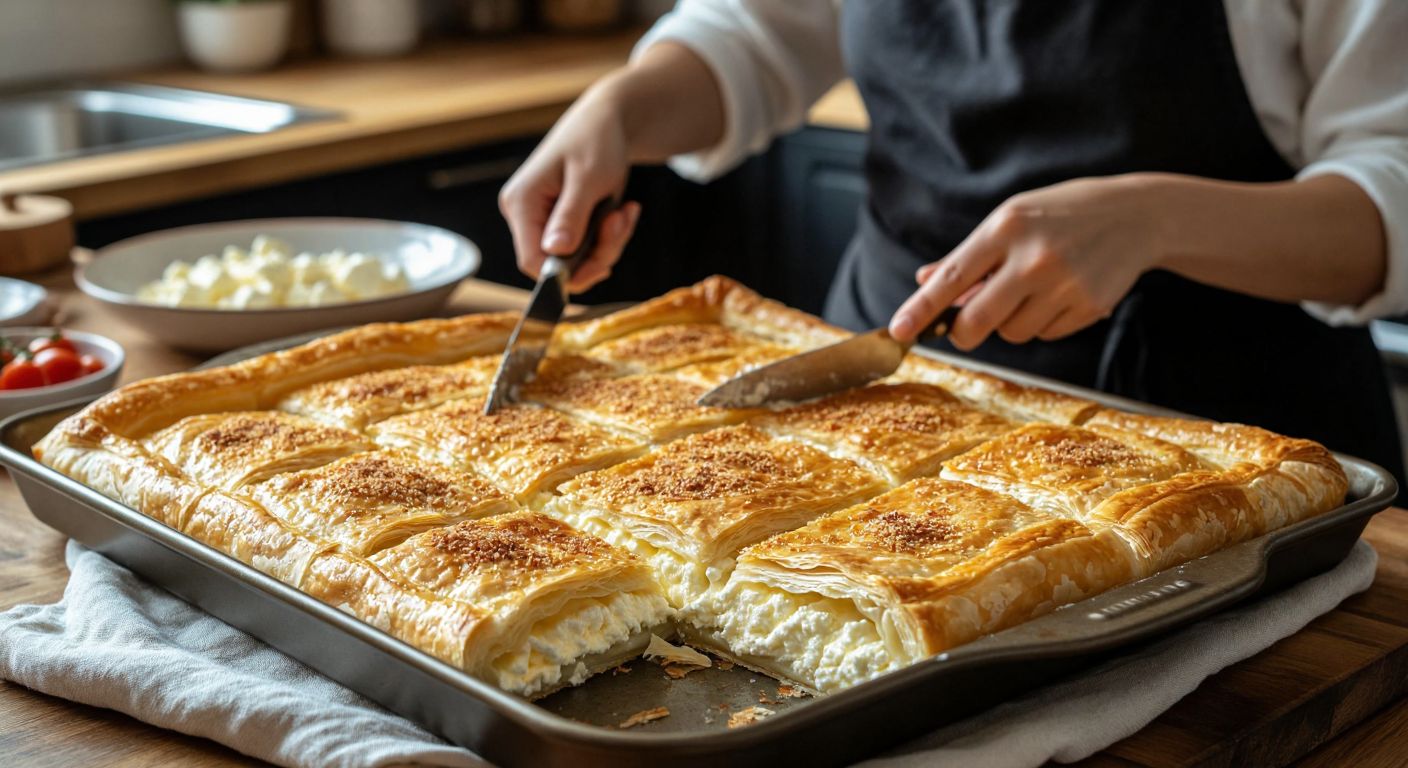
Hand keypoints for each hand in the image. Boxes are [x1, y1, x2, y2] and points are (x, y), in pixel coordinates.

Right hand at [498, 86, 641, 292]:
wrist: (607, 121)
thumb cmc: (596, 140)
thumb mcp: (589, 177)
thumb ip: (571, 215)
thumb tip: (554, 252)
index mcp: (521, 202)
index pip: (531, 261)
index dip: (565, 273)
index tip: (602, 264)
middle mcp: (525, 215)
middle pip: (557, 264)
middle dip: (596, 253)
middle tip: (621, 222)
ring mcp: (543, 220)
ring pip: (576, 261)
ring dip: (608, 243)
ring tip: (625, 212)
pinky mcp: (561, 223)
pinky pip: (586, 249)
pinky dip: (610, 237)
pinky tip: (623, 211)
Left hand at [889, 175, 1164, 349]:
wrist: (1136, 215)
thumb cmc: (1062, 214)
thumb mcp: (1012, 219)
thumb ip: (968, 255)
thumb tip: (925, 281)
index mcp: (1007, 228)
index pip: (952, 277)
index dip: (921, 309)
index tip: (898, 330)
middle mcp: (1034, 258)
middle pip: (977, 322)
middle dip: (963, 333)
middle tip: (964, 328)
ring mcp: (1064, 284)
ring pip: (1012, 333)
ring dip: (1009, 323)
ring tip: (1030, 291)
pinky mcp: (1089, 306)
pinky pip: (1045, 335)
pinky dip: (1042, 323)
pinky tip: (1059, 294)